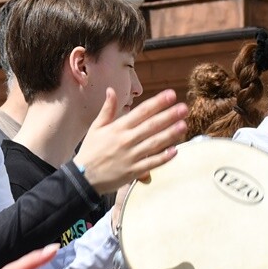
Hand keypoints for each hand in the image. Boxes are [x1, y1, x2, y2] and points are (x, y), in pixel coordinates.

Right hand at [73, 89, 187, 193]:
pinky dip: (163, 157)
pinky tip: (175, 151)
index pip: (141, 112)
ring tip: (183, 125)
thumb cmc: (90, 151)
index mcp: (118, 128)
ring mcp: (131, 156)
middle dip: (169, 116)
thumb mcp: (96, 128)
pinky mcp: (133, 171)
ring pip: (154, 143)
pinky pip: (151, 163)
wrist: (83, 178)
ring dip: (170, 134)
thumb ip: (107, 109)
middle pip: (151, 126)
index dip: (157, 103)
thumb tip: (111, 90)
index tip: (171, 95)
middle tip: (184, 108)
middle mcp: (126, 140)